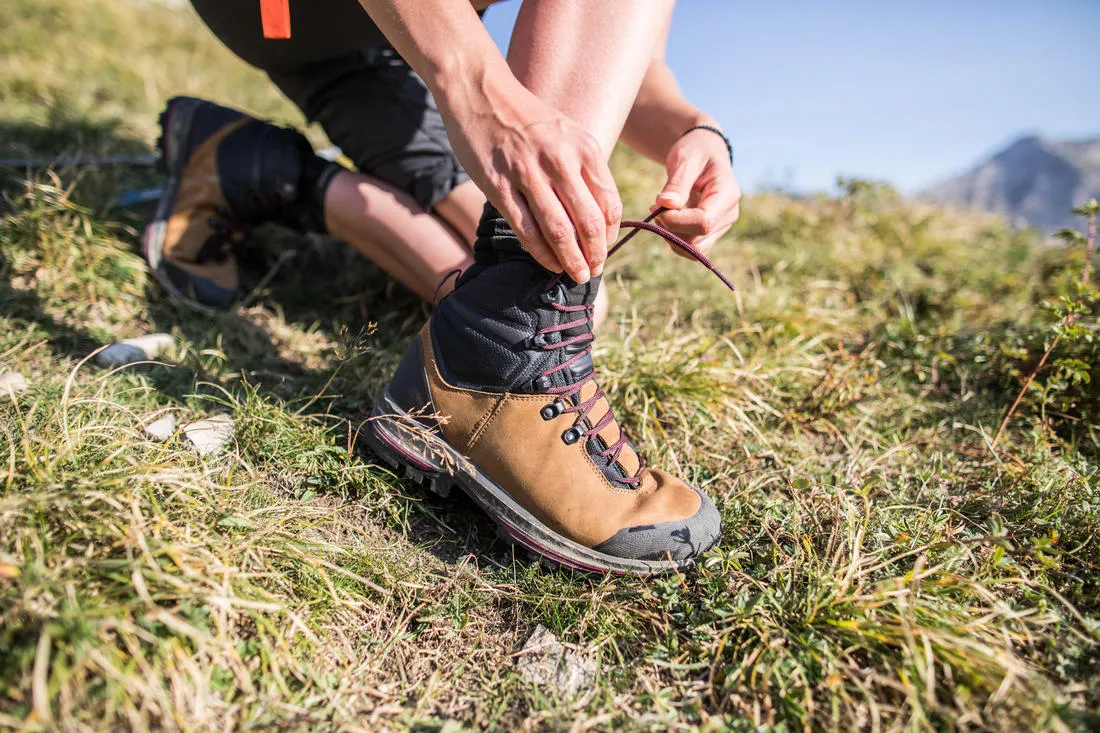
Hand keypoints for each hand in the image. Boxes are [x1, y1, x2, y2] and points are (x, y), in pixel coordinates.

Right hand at [438, 74, 620, 283]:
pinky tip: (549, 264)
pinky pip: (526, 230)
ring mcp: (528, 174)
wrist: (481, 92)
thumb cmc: (527, 118)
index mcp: (584, 148)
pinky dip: (541, 253)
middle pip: (588, 222)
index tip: (605, 248)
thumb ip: (585, 168)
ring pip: (558, 231)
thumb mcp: (568, 133)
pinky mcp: (499, 186)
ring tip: (577, 276)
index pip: (610, 203)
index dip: (611, 234)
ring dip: (571, 260)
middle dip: (595, 254)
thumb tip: (599, 214)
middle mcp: (560, 161)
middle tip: (594, 270)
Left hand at [652, 127, 739, 255]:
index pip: (703, 222)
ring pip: (692, 249)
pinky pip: (690, 248)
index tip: (657, 206)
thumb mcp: (685, 159)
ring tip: (661, 210)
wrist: (704, 152)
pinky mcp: (710, 233)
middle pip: (697, 240)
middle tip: (656, 206)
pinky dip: (673, 237)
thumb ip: (677, 184)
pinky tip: (667, 218)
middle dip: (670, 228)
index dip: (676, 221)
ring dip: (669, 235)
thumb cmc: (696, 151)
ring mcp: (721, 226)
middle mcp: (728, 215)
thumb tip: (666, 205)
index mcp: (727, 194)